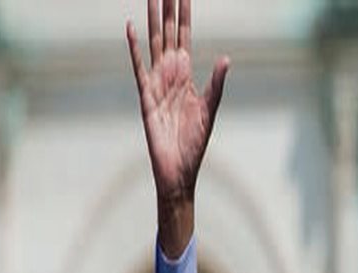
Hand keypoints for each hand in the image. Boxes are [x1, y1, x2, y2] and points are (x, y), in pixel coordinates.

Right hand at [126, 0, 228, 251]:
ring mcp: (156, 82)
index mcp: (186, 74)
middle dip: (167, 7)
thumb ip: (216, 84)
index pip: (185, 35)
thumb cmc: (194, 145)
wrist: (178, 171)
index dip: (184, 12)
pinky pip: (138, 66)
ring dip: (153, 18)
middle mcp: (170, 73)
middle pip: (168, 31)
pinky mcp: (145, 96)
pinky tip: (131, 26)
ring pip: (153, 42)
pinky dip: (134, 47)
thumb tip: (226, 58)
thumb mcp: (209, 111)